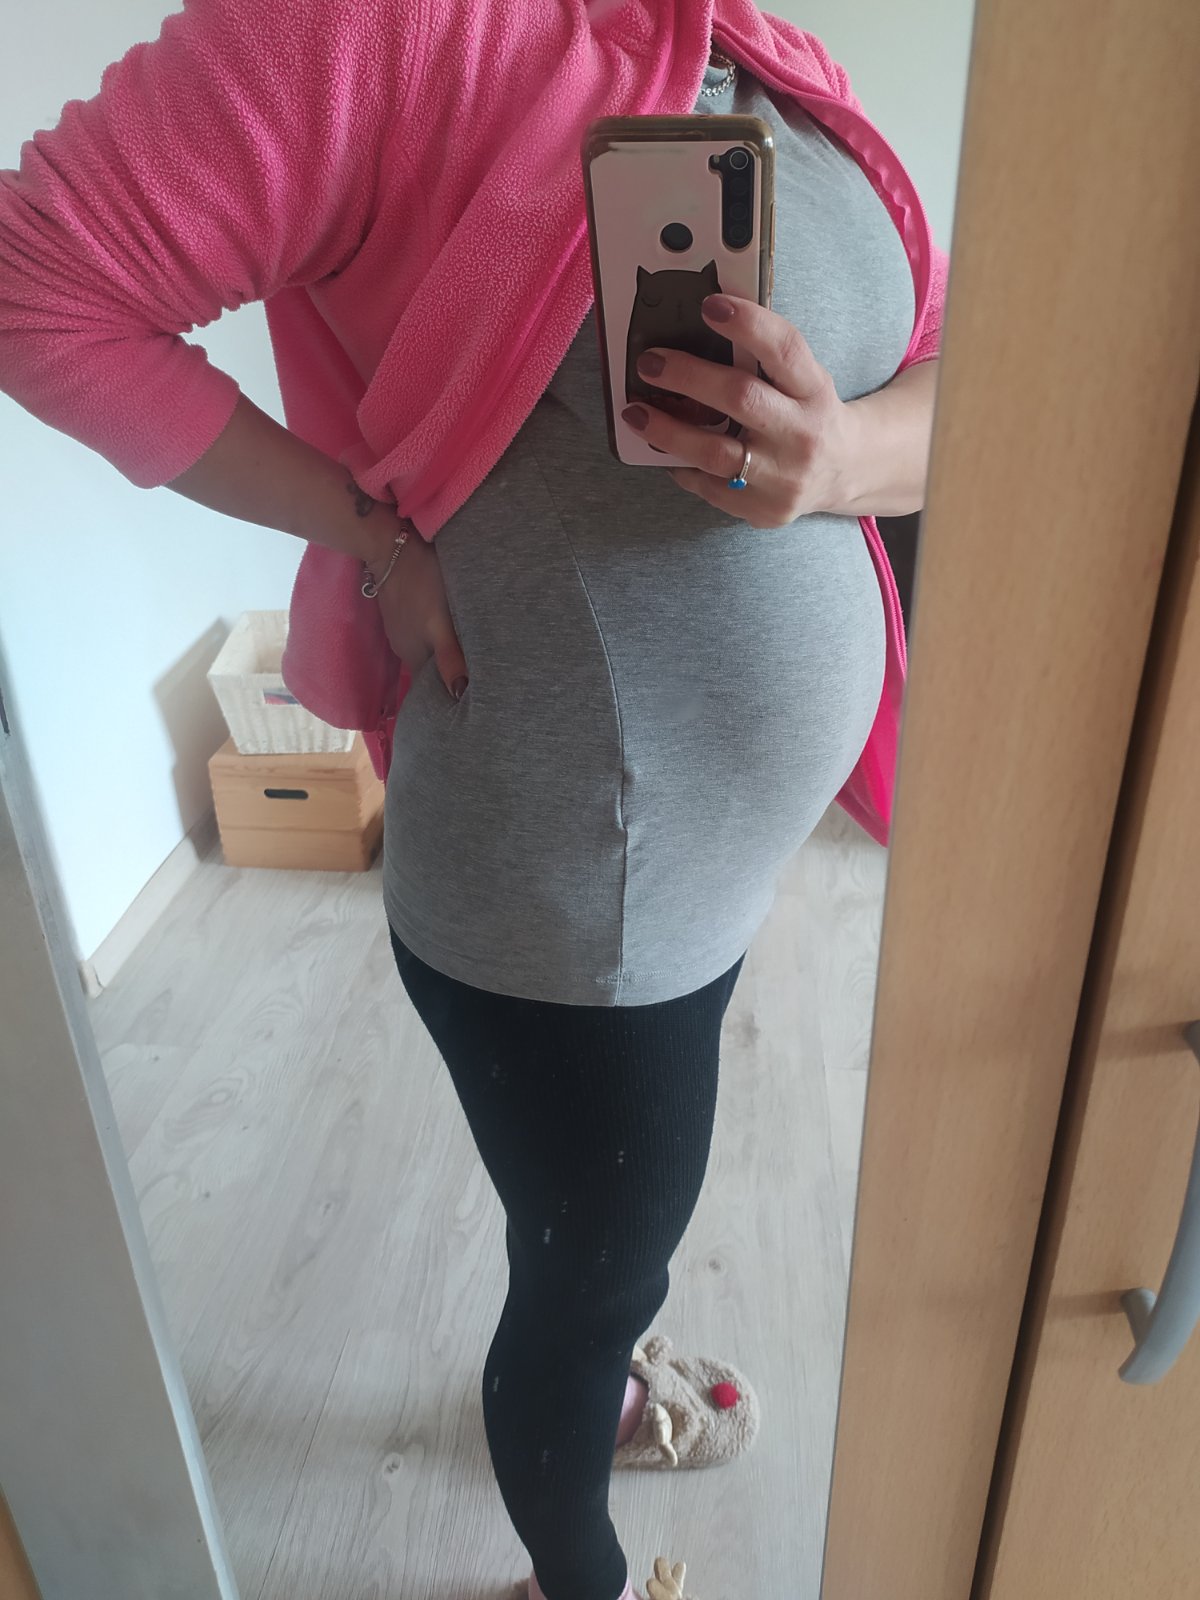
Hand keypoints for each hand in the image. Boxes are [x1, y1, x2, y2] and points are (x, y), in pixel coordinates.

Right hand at [368, 528, 468, 700]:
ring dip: (445, 653)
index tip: (478, 690)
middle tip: (483, 670)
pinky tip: (450, 628)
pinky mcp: (401, 614)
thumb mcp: (440, 625)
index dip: (453, 689)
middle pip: (431, 669)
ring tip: (471, 650)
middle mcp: (404, 649)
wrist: (392, 548)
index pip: (434, 686)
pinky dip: (435, 636)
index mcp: (414, 657)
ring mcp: (400, 631)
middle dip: (452, 672)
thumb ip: (448, 658)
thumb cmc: (423, 586)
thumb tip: (459, 694)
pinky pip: (421, 633)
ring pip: (427, 650)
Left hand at [621, 294, 860, 527]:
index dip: (748, 324)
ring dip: (666, 431)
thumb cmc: (808, 413)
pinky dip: (682, 466)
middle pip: (740, 399)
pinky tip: (666, 451)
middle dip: (688, 376)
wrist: (843, 471)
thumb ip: (765, 358)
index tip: (709, 305)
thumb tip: (699, 324)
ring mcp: (784, 478)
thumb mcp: (803, 379)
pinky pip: (709, 487)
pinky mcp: (764, 510)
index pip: (784, 349)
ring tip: (635, 413)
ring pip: (714, 453)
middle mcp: (803, 435)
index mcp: (815, 391)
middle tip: (650, 363)